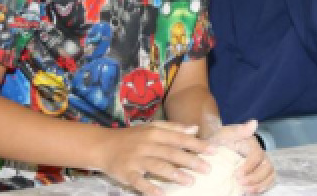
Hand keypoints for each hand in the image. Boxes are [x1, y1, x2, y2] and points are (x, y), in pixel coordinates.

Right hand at [96, 122, 212, 195]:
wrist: (102, 145)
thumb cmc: (132, 137)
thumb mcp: (152, 128)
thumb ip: (174, 128)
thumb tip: (195, 129)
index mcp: (155, 133)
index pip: (180, 139)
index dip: (197, 145)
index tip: (213, 151)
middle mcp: (146, 145)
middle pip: (171, 153)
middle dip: (191, 161)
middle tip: (207, 169)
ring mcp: (136, 159)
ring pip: (157, 166)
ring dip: (175, 174)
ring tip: (191, 181)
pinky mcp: (126, 173)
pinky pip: (139, 181)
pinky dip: (150, 188)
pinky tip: (161, 194)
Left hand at [208, 120, 274, 193]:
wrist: (216, 149)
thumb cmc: (220, 141)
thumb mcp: (225, 133)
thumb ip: (238, 130)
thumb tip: (254, 122)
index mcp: (252, 144)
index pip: (257, 155)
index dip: (250, 166)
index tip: (236, 175)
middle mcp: (260, 154)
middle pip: (267, 166)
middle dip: (255, 178)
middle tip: (240, 184)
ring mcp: (261, 164)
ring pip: (270, 175)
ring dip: (260, 185)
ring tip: (246, 191)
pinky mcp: (260, 173)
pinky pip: (268, 181)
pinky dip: (262, 187)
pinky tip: (250, 192)